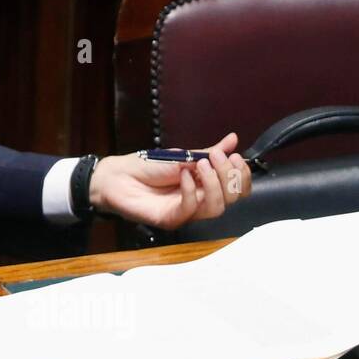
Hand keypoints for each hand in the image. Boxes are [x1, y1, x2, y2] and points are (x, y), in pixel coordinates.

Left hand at [88, 132, 252, 229]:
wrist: (116, 176)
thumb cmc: (146, 167)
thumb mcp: (181, 155)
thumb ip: (208, 152)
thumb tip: (233, 139)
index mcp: (206, 186)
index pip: (237, 189)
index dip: (241, 175)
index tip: (235, 157)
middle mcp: (200, 201)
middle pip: (232, 199)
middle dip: (229, 176)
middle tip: (216, 158)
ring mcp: (186, 212)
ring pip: (216, 208)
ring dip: (213, 183)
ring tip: (200, 165)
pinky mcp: (170, 219)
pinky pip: (190, 210)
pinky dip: (191, 191)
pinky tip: (183, 176)